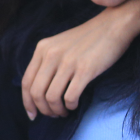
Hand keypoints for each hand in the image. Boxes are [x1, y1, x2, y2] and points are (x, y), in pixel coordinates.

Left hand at [21, 0, 139, 119]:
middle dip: (43, 110)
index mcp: (43, 48)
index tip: (33, 114)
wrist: (113, 25)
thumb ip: (47, 61)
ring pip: (51, 98)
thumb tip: (39, 90)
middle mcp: (51, 54)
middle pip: (37, 93)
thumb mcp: (60, 44)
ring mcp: (67, 62)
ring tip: (65, 111)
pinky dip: (70, 106)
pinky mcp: (85, 69)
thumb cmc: (88, 38)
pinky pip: (69, 97)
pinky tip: (75, 104)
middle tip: (54, 114)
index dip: (27, 102)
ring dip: (57, 110)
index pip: (26, 82)